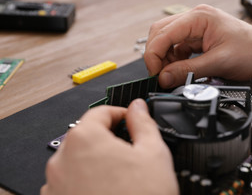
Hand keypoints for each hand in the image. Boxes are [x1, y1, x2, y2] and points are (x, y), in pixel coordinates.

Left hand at [41, 99, 178, 194]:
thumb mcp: (153, 152)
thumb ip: (144, 122)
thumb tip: (138, 107)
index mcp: (84, 139)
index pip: (100, 111)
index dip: (121, 113)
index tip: (131, 120)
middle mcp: (61, 160)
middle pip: (87, 136)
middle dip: (110, 138)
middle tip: (131, 151)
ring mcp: (55, 185)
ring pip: (79, 160)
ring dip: (98, 160)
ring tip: (122, 176)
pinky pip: (71, 182)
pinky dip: (87, 180)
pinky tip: (109, 191)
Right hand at [144, 4, 251, 87]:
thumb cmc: (251, 50)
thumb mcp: (218, 63)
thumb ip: (188, 71)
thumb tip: (164, 78)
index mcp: (199, 17)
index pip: (163, 33)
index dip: (154, 55)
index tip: (155, 73)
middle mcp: (195, 18)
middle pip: (160, 33)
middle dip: (156, 55)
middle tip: (159, 75)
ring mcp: (196, 27)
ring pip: (166, 40)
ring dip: (164, 58)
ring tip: (170, 74)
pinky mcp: (198, 37)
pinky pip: (177, 46)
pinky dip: (174, 59)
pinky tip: (179, 69)